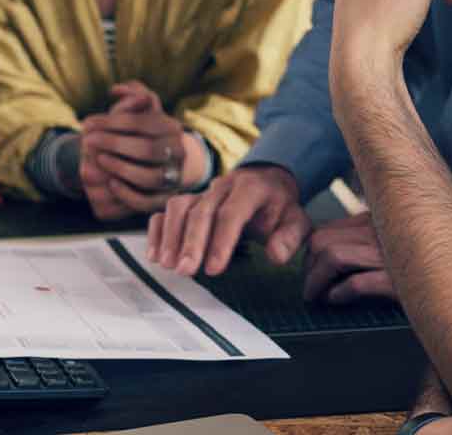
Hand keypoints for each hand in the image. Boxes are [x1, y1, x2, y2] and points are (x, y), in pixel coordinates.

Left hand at [78, 82, 208, 216]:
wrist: (154, 163)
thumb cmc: (138, 133)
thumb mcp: (136, 111)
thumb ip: (129, 96)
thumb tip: (117, 89)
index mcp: (172, 127)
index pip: (143, 123)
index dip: (113, 122)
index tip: (87, 123)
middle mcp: (178, 151)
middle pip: (148, 150)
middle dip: (114, 144)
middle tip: (88, 141)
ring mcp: (173, 176)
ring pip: (151, 177)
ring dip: (121, 168)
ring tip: (100, 160)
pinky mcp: (163, 198)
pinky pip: (148, 201)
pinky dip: (128, 194)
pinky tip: (111, 183)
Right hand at [146, 164, 310, 276]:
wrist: (267, 180)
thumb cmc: (279, 206)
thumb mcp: (296, 220)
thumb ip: (290, 238)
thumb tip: (276, 256)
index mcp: (251, 188)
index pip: (232, 213)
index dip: (221, 241)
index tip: (214, 269)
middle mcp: (224, 187)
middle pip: (202, 210)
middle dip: (192, 242)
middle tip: (185, 270)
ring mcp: (204, 192)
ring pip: (180, 206)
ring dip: (171, 236)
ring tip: (167, 264)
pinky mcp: (190, 200)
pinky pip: (167, 209)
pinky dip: (158, 230)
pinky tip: (155, 254)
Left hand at [303, 212, 393, 304]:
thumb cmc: (415, 266)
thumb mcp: (391, 246)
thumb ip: (364, 243)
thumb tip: (323, 262)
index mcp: (376, 220)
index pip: (326, 230)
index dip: (311, 254)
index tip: (311, 272)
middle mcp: (380, 229)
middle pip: (321, 240)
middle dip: (308, 267)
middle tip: (310, 288)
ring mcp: (389, 252)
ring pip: (332, 256)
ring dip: (316, 281)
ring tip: (317, 297)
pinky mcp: (396, 279)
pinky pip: (355, 283)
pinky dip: (338, 294)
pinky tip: (337, 301)